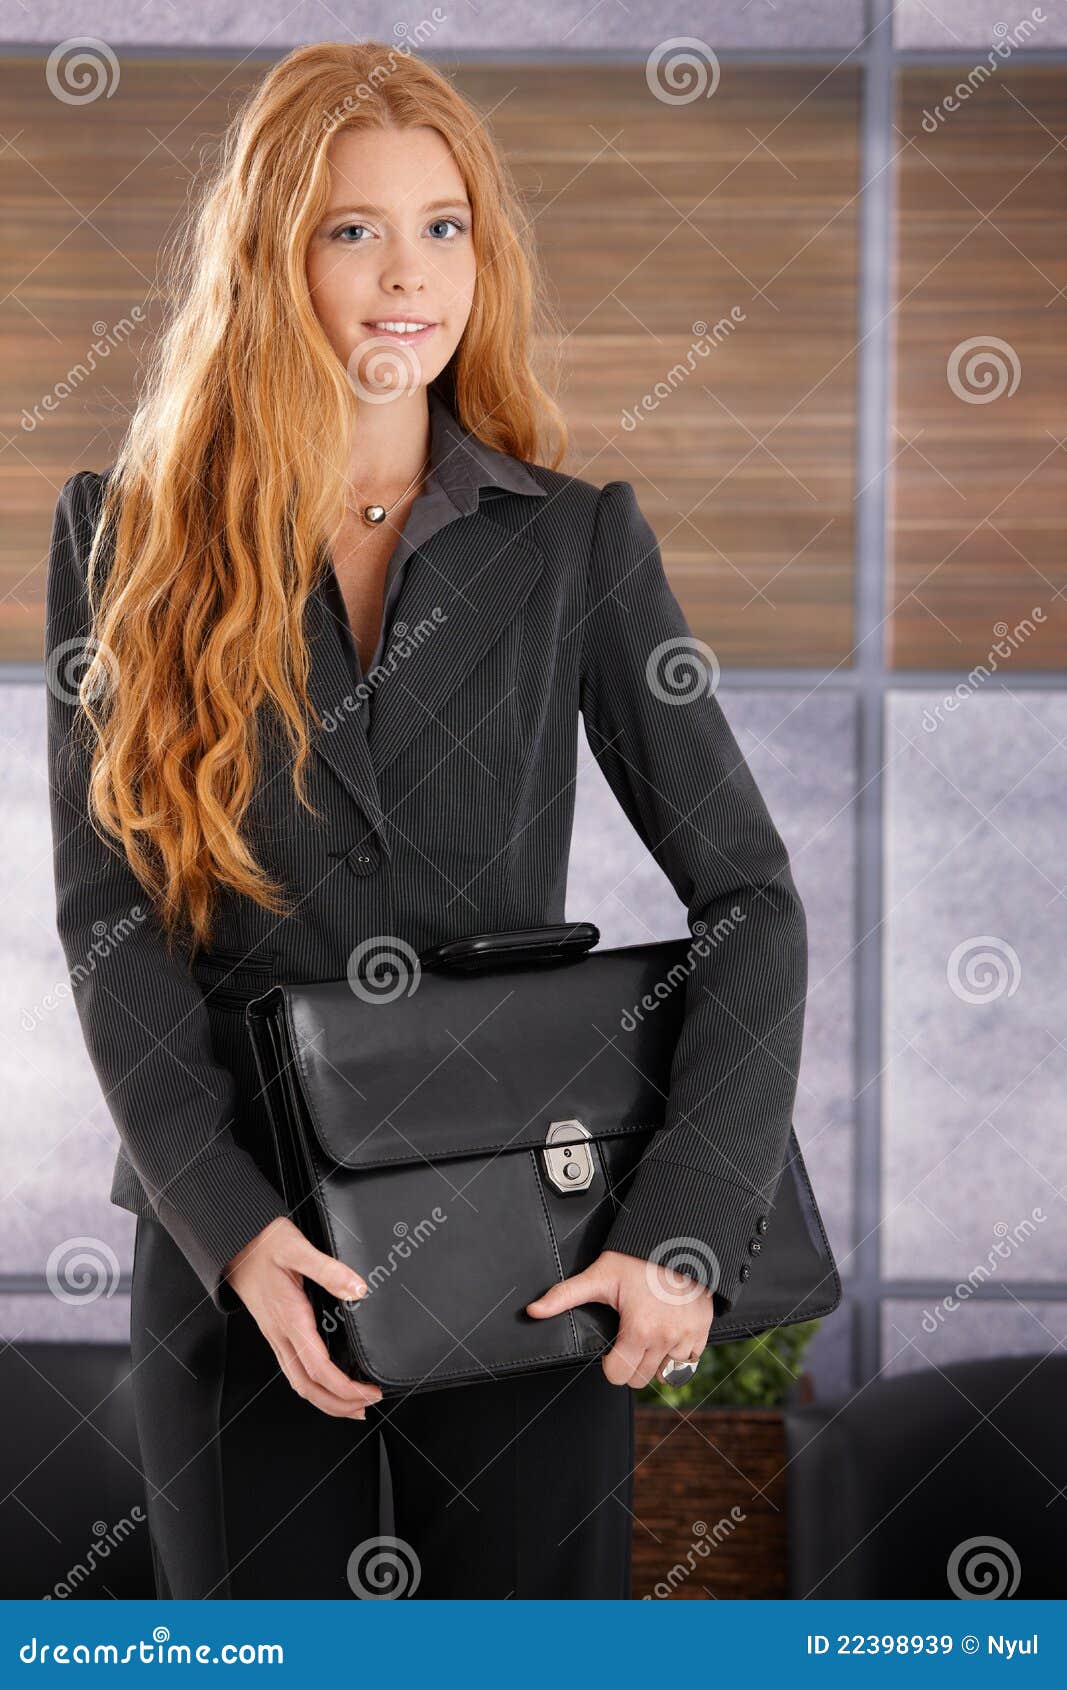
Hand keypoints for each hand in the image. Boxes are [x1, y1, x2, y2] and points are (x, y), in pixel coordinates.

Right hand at [224, 1216, 383, 1418]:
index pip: (319, 1369)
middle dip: (337, 1404)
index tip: (368, 1392)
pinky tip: (325, 1380)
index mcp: (290, 1318)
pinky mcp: (274, 1331)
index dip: (345, 1388)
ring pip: (298, 1382)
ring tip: (350, 1404)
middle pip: (307, 1387)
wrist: (233, 1241)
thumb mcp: (298, 1248)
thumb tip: (358, 1288)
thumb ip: (329, 1270)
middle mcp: (280, 1333)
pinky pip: (292, 1369)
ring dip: (324, 1399)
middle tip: (365, 1406)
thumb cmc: (263, 1244)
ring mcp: (275, 1335)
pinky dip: (312, 1384)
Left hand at [525, 1249, 712, 1388]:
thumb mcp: (600, 1275)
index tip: (611, 1347)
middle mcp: (666, 1339)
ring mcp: (687, 1337)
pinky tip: (667, 1337)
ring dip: (654, 1361)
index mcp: (639, 1331)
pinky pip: (690, 1362)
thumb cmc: (639, 1256)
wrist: (679, 1238)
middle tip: (627, 1341)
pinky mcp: (703, 1331)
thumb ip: (565, 1295)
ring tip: (647, 1337)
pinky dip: (678, 1356)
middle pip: (639, 1380)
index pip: (618, 1376)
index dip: (609, 1363)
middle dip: (629, 1365)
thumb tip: (533, 1310)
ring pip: (665, 1374)